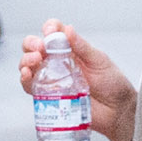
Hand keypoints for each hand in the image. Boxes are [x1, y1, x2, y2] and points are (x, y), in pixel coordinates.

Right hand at [18, 18, 137, 140]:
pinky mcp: (48, 96)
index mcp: (71, 49)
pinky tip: (27, 75)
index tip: (51, 31)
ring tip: (35, 60)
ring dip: (26, 60)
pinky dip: (25, 79)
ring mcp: (51, 79)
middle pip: (34, 47)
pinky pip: (30, 86)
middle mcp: (58, 62)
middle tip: (40, 48)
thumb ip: (83, 47)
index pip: (53, 32)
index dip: (49, 28)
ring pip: (28, 65)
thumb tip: (68, 30)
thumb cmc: (113, 86)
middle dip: (32, 44)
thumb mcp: (100, 61)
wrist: (117, 112)